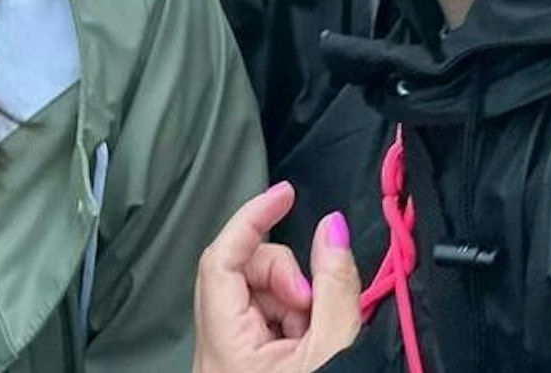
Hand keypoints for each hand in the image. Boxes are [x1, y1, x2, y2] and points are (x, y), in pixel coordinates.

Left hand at [193, 181, 361, 372]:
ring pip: (255, 292)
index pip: (221, 258)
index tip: (284, 195)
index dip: (252, 217)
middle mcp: (215, 348)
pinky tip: (308, 343)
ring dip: (293, 301)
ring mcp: (226, 353)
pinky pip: (261, 316)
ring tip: (315, 333)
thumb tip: (333, 229)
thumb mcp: (334, 347)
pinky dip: (291, 318)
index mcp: (225, 345)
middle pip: (240, 271)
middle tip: (313, 302)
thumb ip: (335, 286)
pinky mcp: (240, 359)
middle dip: (285, 275)